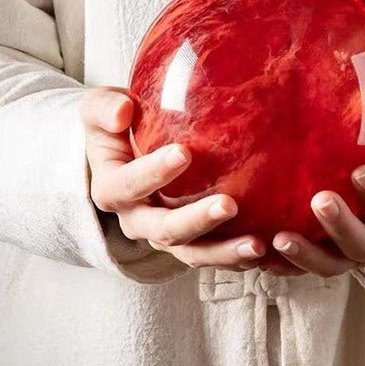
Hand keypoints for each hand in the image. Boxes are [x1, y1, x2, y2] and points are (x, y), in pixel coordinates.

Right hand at [80, 87, 265, 269]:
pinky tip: (264, 251)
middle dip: (197, 220)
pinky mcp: (189, 241)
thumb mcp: (99, 109)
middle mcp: (136, 219)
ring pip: (192, 253)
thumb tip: (122, 110)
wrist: (125, 155)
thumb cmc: (117, 127)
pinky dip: (236, 258)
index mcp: (112, 188)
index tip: (184, 153)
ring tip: (257, 245)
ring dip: (223, 252)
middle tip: (229, 204)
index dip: (153, 172)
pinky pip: (212, 256)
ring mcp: (163, 235)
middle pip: (164, 229)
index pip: (128, 185)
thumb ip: (104, 107)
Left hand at [269, 89, 364, 276]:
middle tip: (320, 200)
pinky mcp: (324, 254)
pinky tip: (257, 249)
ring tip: (279, 237)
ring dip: (306, 255)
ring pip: (331, 265)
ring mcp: (350, 254)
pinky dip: (281, 264)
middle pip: (363, 248)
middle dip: (342, 227)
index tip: (361, 172)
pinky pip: (303, 268)